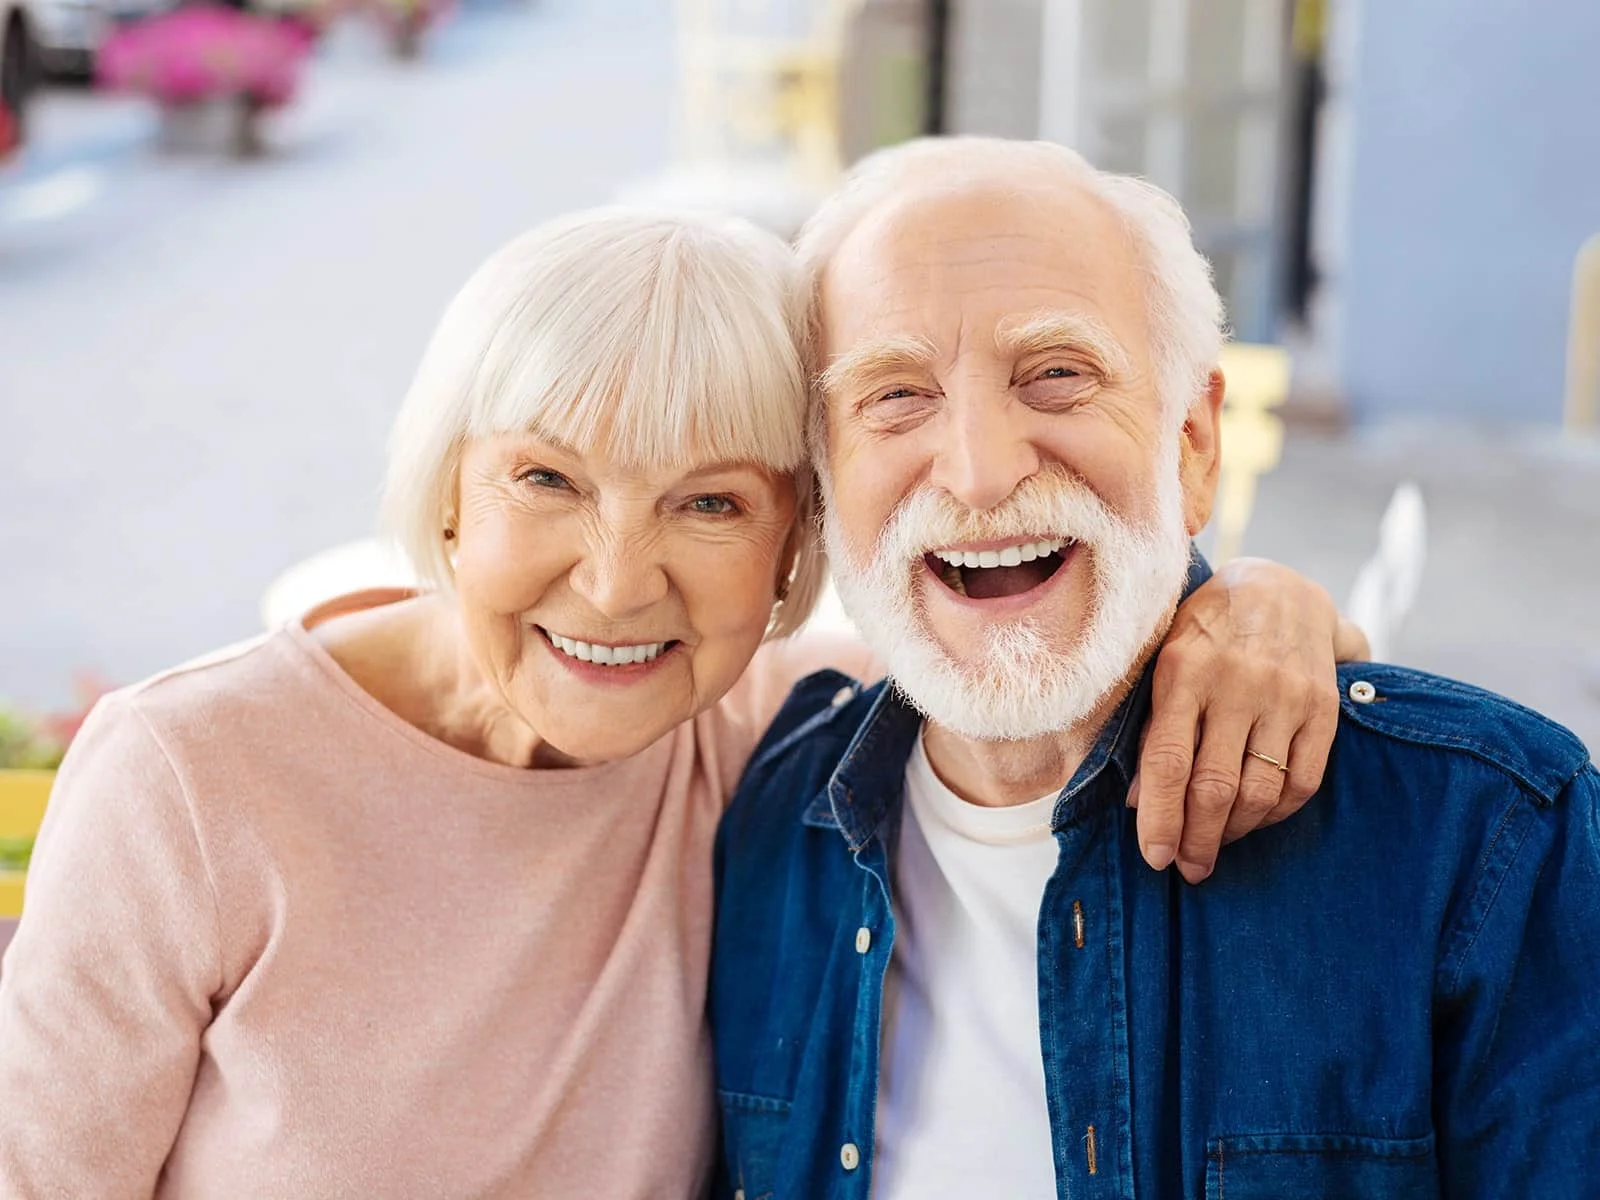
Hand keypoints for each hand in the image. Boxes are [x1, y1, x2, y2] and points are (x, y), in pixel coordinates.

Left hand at [1131, 557, 1359, 882]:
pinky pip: (1302, 783)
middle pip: (1214, 786)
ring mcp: (1286, 697)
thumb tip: (1137, 802)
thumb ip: (1152, 728)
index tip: (1155, 857)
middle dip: (1197, 839)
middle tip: (1186, 867)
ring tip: (1214, 847)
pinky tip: (1254, 821)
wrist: (1280, 588)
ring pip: (1260, 792)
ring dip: (1233, 833)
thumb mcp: (1164, 662)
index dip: (1159, 817)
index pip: (1167, 761)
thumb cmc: (1205, 631)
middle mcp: (1237, 684)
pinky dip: (1275, 815)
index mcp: (1184, 671)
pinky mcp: (1323, 710)